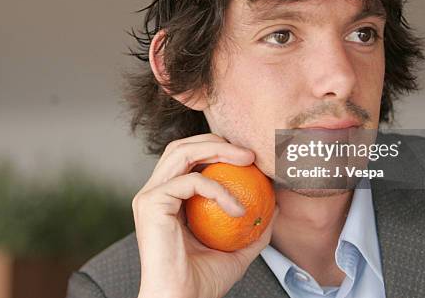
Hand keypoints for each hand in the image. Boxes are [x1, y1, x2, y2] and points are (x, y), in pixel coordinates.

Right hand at [132, 133, 276, 297]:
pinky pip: (190, 181)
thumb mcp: (237, 249)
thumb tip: (274, 206)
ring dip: (217, 151)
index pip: (189, 159)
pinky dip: (218, 189)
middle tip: (250, 154)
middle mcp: (155, 192)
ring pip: (181, 152)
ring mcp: (150, 196)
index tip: (251, 160)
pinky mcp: (151, 202)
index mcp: (169, 199)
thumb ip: (252, 228)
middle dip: (217, 142)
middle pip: (182, 147)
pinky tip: (238, 209)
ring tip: (248, 161)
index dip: (218, 151)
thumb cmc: (203, 282)